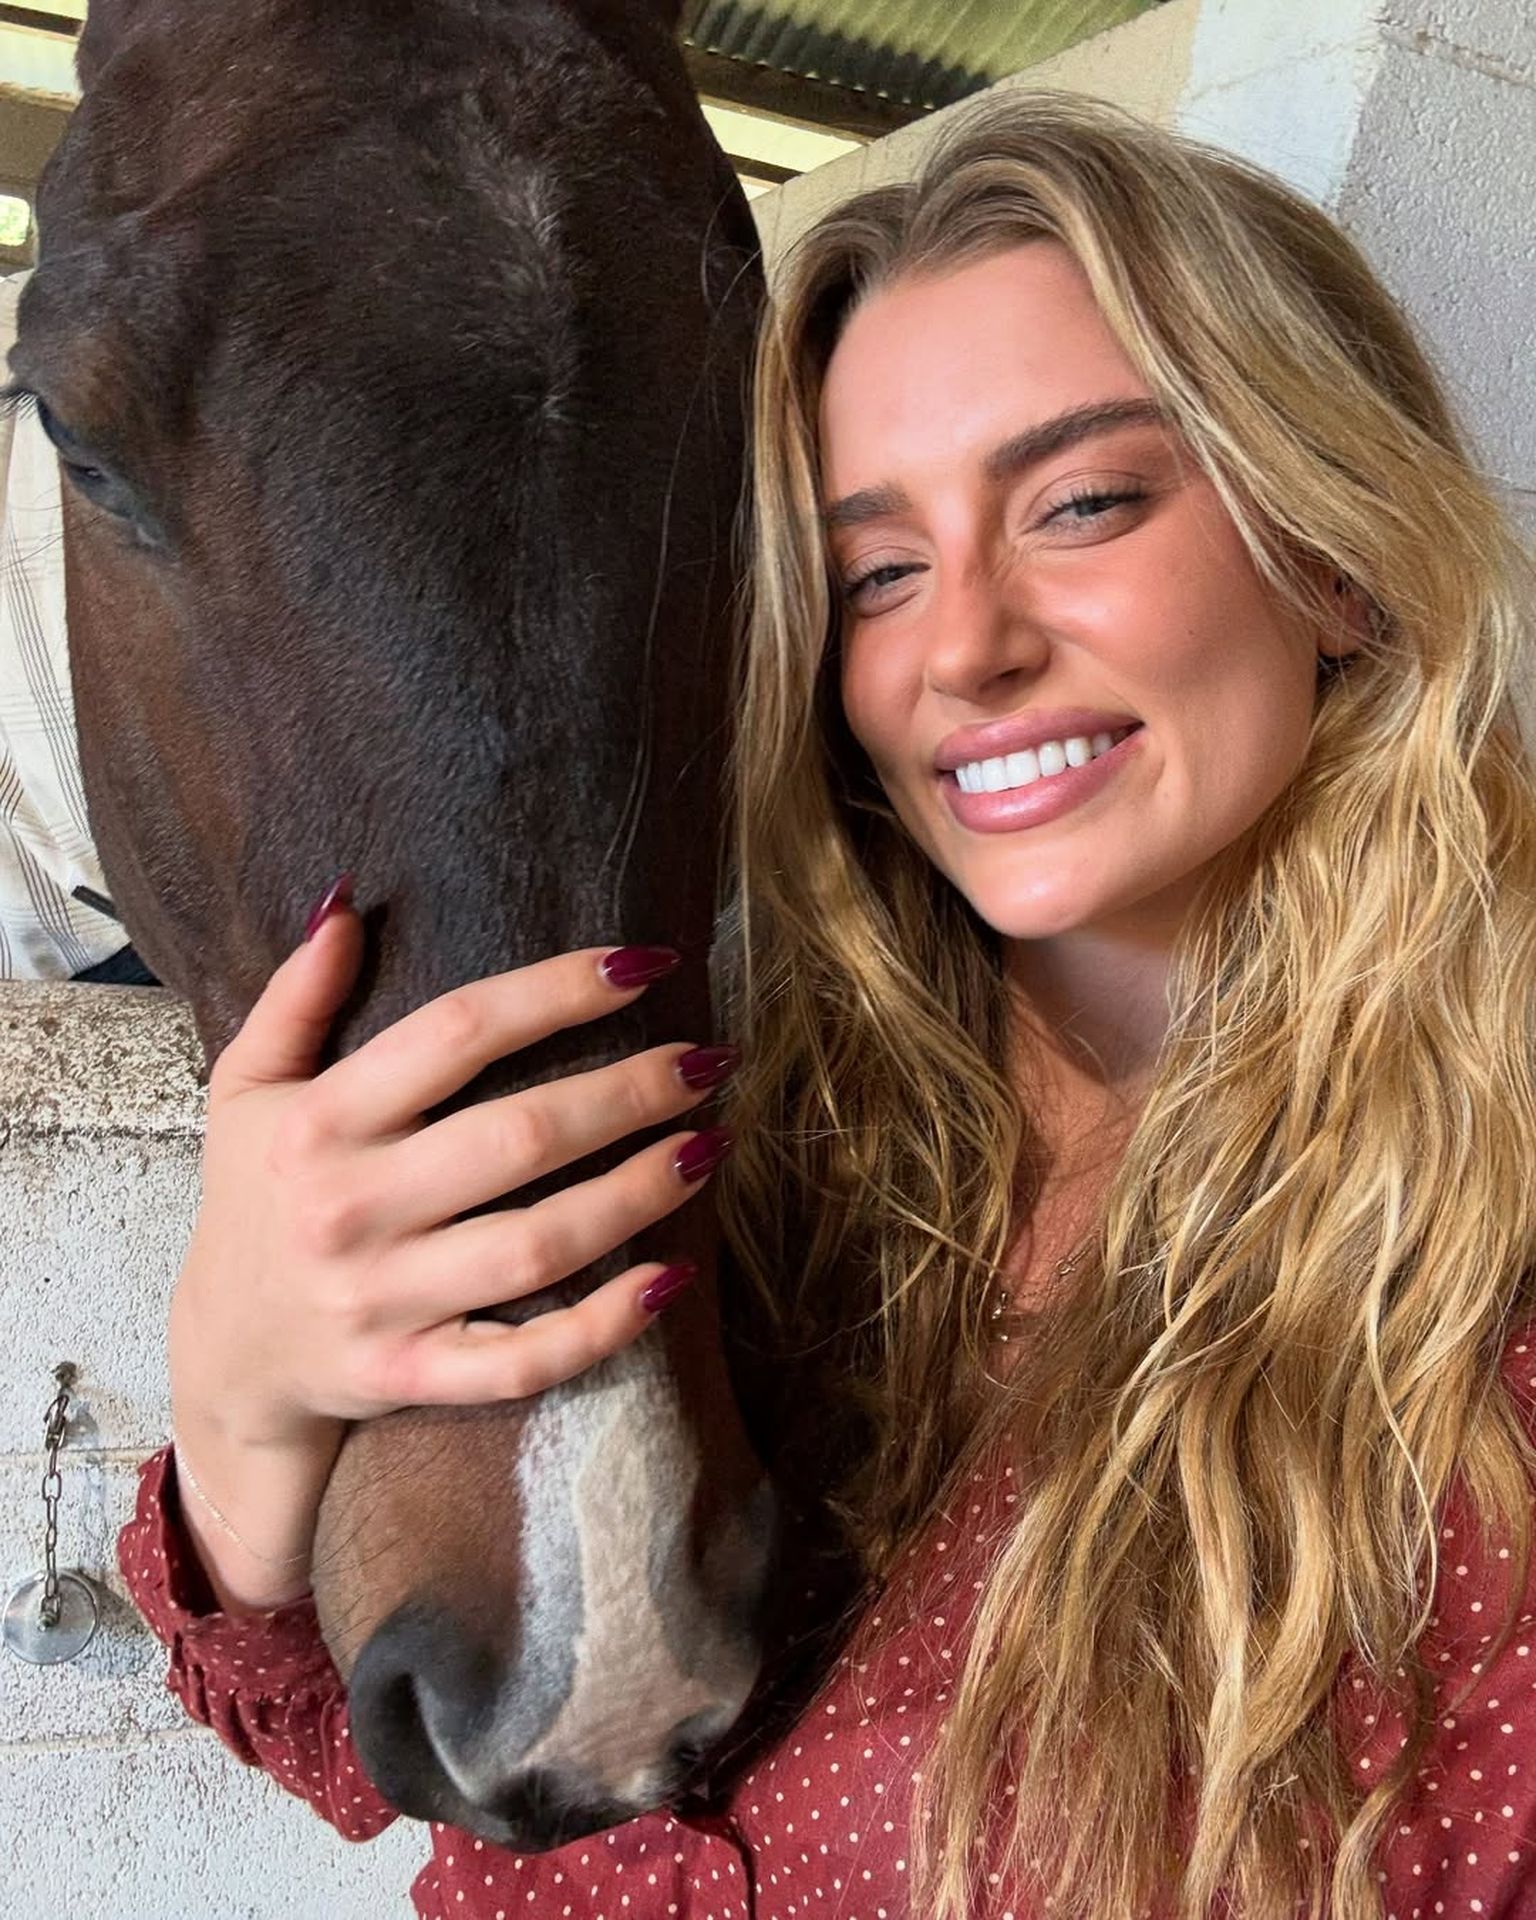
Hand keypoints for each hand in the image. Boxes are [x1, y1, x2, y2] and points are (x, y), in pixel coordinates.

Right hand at [169, 896, 733, 1464]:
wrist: (228, 1357)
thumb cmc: (257, 1199)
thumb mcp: (248, 1088)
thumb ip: (297, 997)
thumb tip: (349, 905)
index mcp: (321, 1123)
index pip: (458, 1033)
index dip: (560, 991)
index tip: (646, 964)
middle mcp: (352, 1209)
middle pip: (521, 1137)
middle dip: (631, 1093)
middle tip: (708, 1061)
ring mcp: (385, 1302)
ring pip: (540, 1245)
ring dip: (640, 1193)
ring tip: (711, 1145)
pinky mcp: (413, 1378)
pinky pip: (525, 1359)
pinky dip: (605, 1325)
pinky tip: (670, 1277)